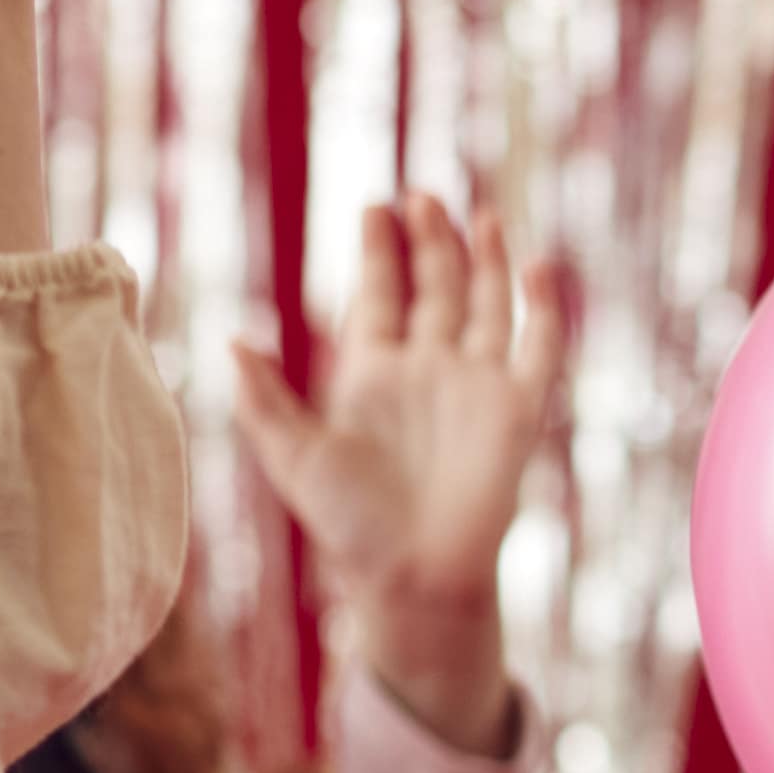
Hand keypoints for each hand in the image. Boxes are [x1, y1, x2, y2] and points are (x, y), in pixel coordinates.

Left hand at [227, 193, 557, 747]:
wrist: (411, 578)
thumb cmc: (348, 525)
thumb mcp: (293, 457)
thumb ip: (263, 400)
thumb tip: (231, 342)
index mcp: (370, 375)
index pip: (377, 297)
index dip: (377, 253)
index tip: (373, 206)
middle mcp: (426, 370)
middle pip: (433, 288)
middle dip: (429, 242)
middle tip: (422, 194)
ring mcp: (475, 385)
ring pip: (486, 304)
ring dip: (483, 259)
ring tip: (476, 212)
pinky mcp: (517, 409)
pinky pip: (537, 347)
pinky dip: (542, 306)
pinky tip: (537, 264)